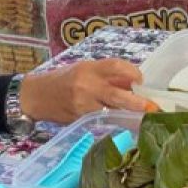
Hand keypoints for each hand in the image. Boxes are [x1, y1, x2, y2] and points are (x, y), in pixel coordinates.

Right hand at [20, 59, 151, 123]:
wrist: (36, 96)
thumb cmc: (63, 79)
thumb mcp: (85, 69)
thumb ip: (107, 75)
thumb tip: (134, 82)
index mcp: (89, 69)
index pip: (115, 66)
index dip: (131, 71)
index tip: (141, 79)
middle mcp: (86, 86)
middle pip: (116, 94)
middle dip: (136, 103)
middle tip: (151, 107)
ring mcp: (82, 105)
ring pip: (111, 111)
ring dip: (128, 114)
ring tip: (143, 116)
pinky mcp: (80, 120)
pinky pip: (102, 120)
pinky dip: (114, 120)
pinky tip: (125, 121)